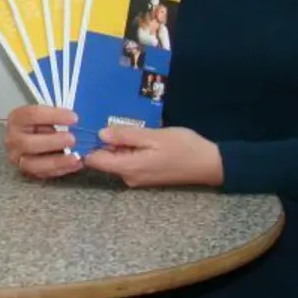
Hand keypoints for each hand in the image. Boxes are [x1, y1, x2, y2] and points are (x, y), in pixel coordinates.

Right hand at [3, 105, 81, 179]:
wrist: (34, 135)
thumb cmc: (44, 121)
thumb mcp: (47, 113)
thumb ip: (59, 115)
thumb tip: (76, 119)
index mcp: (17, 118)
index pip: (32, 115)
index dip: (54, 116)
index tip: (74, 118)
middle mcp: (13, 139)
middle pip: (27, 143)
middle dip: (52, 142)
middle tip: (72, 139)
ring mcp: (17, 158)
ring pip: (33, 164)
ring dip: (56, 161)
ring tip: (75, 157)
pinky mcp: (27, 171)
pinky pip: (43, 174)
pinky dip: (61, 170)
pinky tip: (76, 164)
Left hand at [83, 126, 222, 188]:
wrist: (209, 164)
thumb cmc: (183, 147)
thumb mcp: (153, 136)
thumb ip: (126, 135)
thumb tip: (100, 133)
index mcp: (128, 168)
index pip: (95, 160)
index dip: (89, 144)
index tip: (89, 126)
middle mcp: (128, 177)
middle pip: (105, 159)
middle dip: (106, 141)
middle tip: (113, 120)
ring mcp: (137, 178)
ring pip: (117, 159)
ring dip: (120, 143)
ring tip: (130, 126)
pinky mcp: (145, 176)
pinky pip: (128, 161)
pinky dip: (130, 149)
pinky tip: (141, 137)